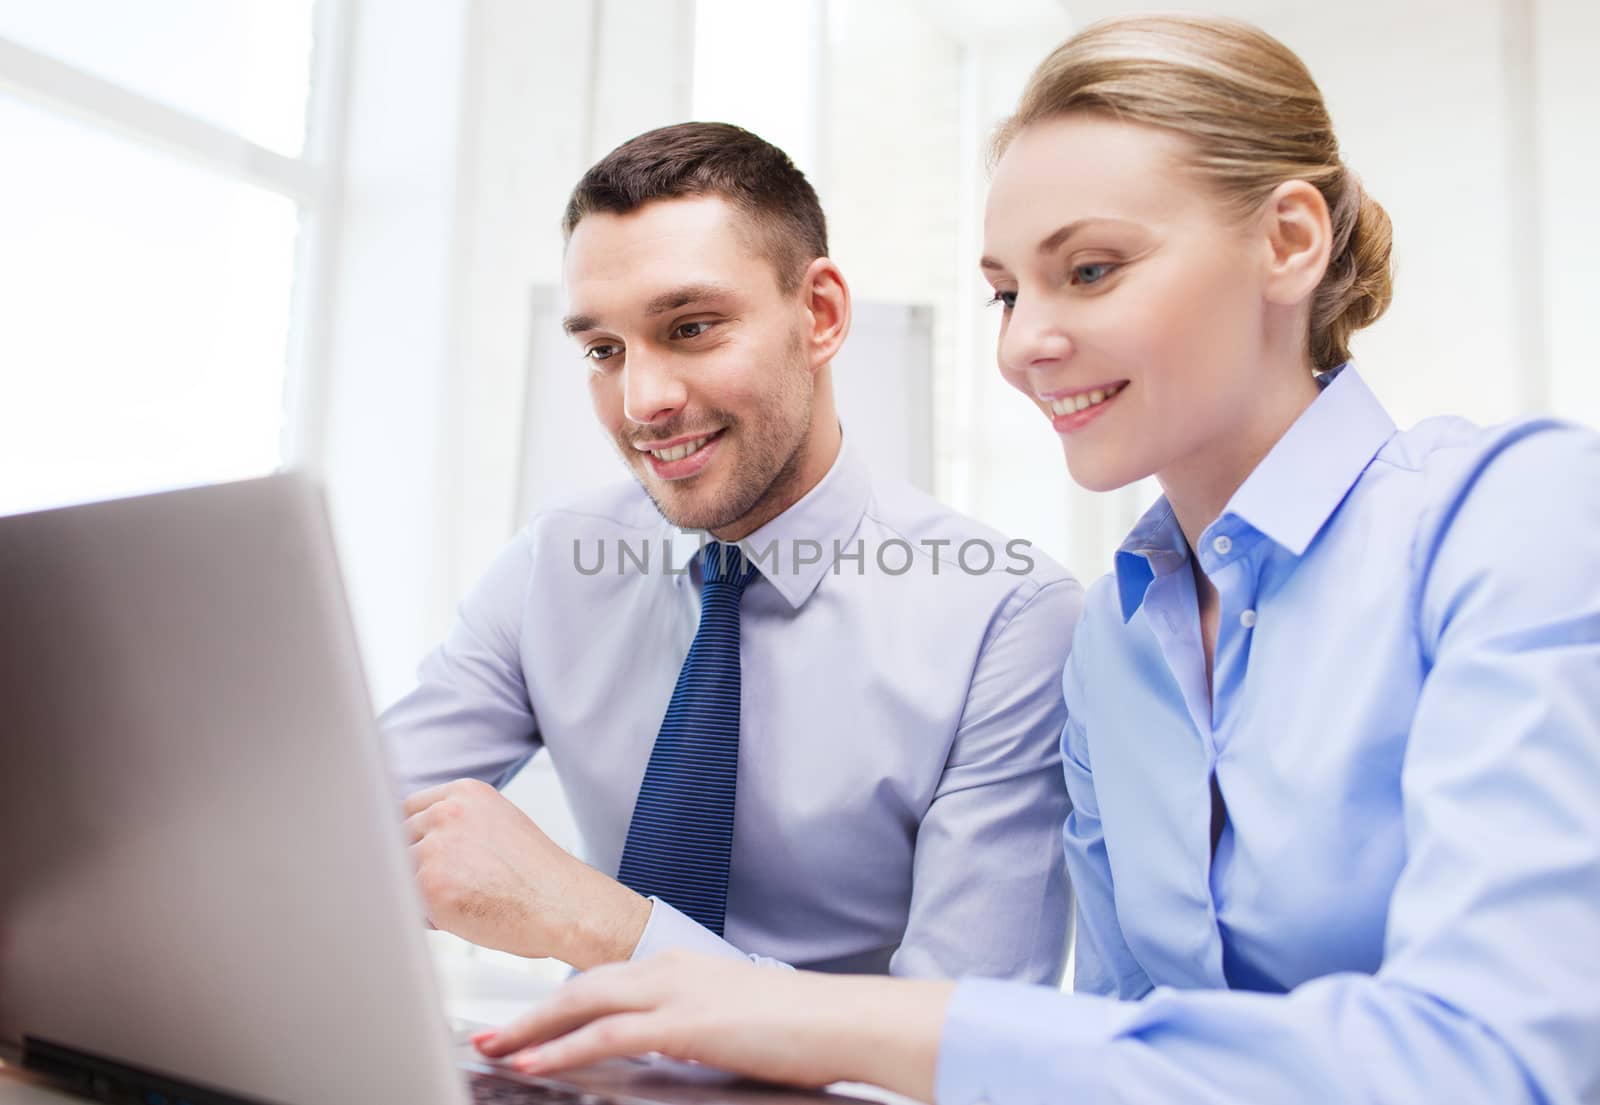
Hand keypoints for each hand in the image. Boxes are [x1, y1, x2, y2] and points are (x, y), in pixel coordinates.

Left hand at [402, 779, 650, 967]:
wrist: (562, 903)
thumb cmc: (537, 874)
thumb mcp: (499, 824)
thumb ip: (458, 823)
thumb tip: (414, 840)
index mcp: (465, 793)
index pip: (409, 808)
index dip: (411, 837)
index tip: (416, 855)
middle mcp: (446, 814)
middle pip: (398, 839)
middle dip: (412, 866)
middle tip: (450, 887)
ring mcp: (435, 848)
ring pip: (399, 874)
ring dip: (418, 892)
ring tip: (464, 901)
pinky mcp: (429, 886)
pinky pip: (406, 906)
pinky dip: (427, 918)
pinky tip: (462, 917)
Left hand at [473, 950, 951, 1102]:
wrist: (844, 1019)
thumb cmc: (802, 1027)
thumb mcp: (733, 1020)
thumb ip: (690, 1027)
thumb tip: (666, 1047)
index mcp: (681, 966)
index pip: (604, 979)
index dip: (558, 1000)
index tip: (525, 1019)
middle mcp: (670, 968)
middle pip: (580, 985)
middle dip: (529, 1011)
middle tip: (486, 1031)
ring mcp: (675, 991)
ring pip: (582, 1004)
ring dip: (531, 1029)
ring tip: (492, 1047)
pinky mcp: (684, 1021)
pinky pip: (606, 1034)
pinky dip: (563, 1048)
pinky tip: (534, 1062)